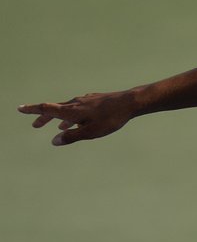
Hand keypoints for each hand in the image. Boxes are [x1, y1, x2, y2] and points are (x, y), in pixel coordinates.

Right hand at [18, 91, 137, 145]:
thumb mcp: (91, 132)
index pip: (46, 109)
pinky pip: (79, 108)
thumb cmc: (110, 119)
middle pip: (55, 109)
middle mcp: (75, 103)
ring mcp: (85, 100)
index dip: (32, 110)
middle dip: (44, 117)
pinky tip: (80, 120)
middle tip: (35, 125)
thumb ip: (72, 137)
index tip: (20, 109)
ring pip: (68, 109)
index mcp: (71, 111)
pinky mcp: (94, 100)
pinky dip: (74, 115)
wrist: (129, 103)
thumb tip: (54, 141)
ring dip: (60, 118)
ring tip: (59, 127)